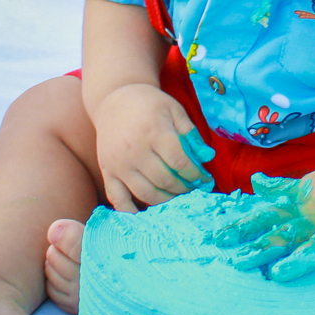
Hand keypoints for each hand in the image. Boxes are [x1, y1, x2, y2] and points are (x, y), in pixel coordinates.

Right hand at [86, 80, 215, 211]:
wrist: (113, 99)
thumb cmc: (149, 104)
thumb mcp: (174, 110)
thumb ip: (190, 133)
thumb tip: (207, 158)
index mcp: (153, 131)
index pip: (180, 162)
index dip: (195, 174)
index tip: (204, 179)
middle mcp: (134, 150)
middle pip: (165, 180)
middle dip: (183, 188)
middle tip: (191, 188)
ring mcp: (118, 164)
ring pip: (146, 194)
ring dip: (165, 200)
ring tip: (175, 194)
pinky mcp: (107, 172)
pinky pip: (118, 199)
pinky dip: (130, 212)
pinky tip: (144, 214)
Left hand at [206, 157, 314, 286]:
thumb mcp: (310, 185)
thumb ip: (283, 190)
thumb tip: (256, 183)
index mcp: (302, 209)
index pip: (268, 218)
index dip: (244, 227)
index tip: (219, 238)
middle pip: (287, 234)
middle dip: (263, 248)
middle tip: (240, 263)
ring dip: (300, 258)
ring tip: (282, 272)